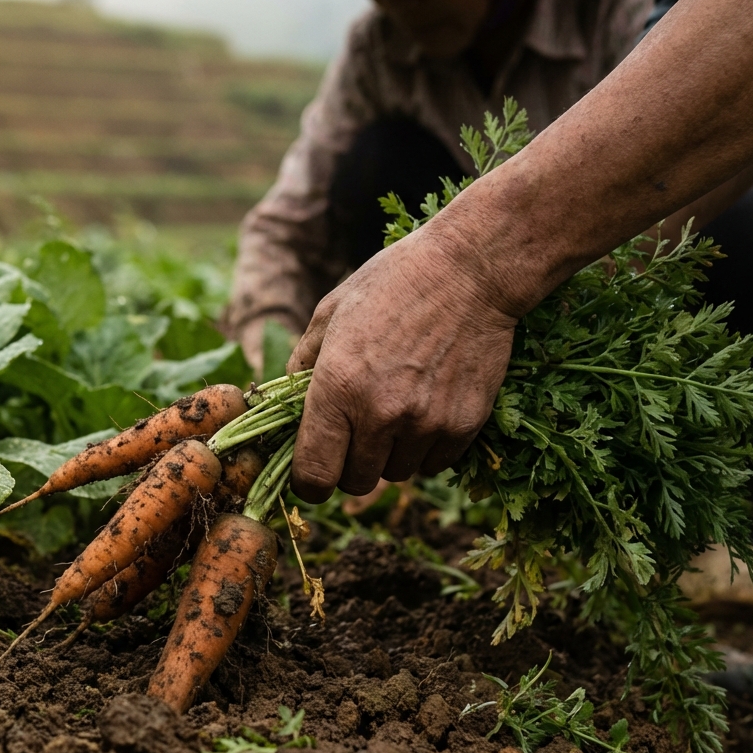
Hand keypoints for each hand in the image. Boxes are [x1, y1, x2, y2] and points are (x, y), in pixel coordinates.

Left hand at [285, 219, 516, 500]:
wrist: (470, 269)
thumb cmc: (393, 283)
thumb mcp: (331, 312)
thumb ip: (301, 365)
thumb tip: (282, 405)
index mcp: (336, 387)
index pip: (313, 475)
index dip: (309, 481)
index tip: (314, 472)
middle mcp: (379, 414)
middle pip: (355, 483)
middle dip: (350, 465)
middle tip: (357, 431)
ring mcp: (425, 423)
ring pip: (396, 474)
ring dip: (390, 454)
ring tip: (397, 409)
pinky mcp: (463, 425)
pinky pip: (434, 465)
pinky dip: (426, 448)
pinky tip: (428, 408)